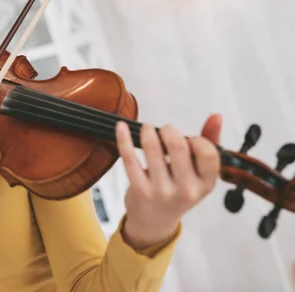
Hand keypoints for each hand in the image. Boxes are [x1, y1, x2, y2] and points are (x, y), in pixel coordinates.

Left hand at [116, 114, 222, 249]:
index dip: (197, 139)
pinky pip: (129, 158)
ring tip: (146, 129)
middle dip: (168, 130)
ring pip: (153, 149)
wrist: (155, 222)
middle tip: (164, 130)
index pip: (208, 153)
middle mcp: (186, 189)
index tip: (188, 138)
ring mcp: (161, 191)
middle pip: (178, 145)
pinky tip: (121, 127)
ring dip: (148, 131)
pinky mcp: (139, 190)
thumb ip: (210, 143)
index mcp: (206, 183)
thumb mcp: (199, 174)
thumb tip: (217, 116)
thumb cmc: (179, 190)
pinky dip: (124, 139)